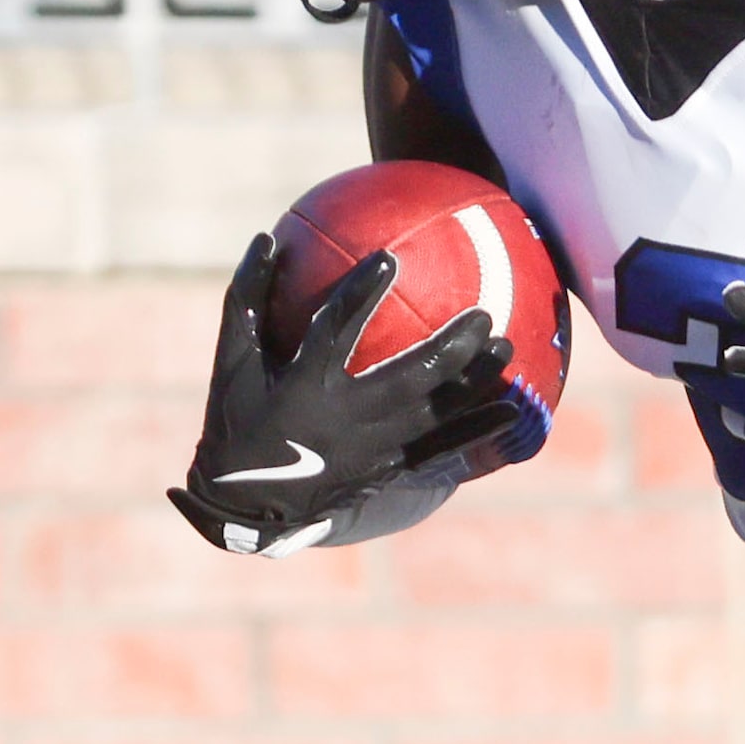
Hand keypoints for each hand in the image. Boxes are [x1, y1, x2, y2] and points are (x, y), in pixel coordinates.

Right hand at [168, 236, 520, 555]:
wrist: (248, 505)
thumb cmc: (239, 422)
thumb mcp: (230, 364)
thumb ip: (247, 301)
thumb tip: (264, 238)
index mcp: (304, 385)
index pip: (335, 330)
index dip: (359, 293)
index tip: (389, 257)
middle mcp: (345, 416)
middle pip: (407, 377)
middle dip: (449, 347)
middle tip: (483, 314)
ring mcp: (373, 446)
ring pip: (433, 412)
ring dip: (473, 380)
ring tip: (507, 347)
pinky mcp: (389, 467)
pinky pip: (441, 448)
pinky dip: (477, 429)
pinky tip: (513, 409)